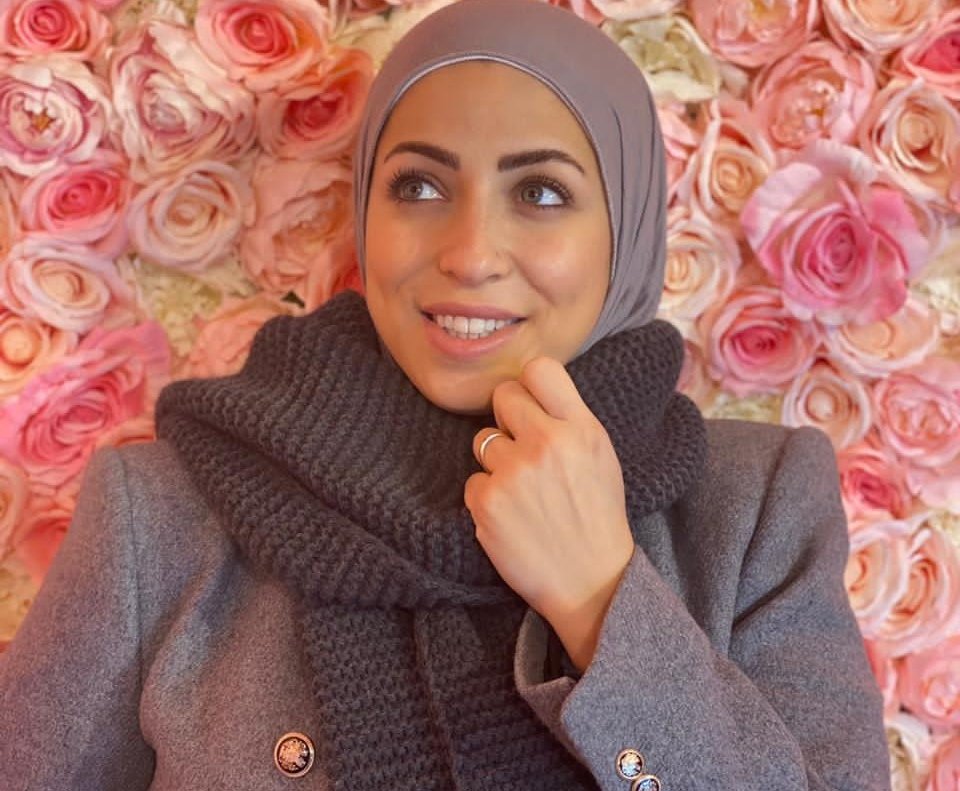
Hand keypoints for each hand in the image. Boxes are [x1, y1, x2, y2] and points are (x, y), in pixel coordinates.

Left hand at [464, 357, 634, 671]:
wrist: (592, 582)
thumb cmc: (596, 517)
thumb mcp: (601, 456)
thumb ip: (569, 420)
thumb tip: (532, 391)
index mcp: (581, 429)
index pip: (540, 369)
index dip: (529, 385)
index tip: (531, 404)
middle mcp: (547, 443)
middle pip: (503, 396)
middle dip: (508, 419)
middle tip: (523, 449)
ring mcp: (514, 472)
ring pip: (483, 441)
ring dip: (496, 463)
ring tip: (524, 493)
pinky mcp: (487, 501)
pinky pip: (473, 481)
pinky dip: (487, 498)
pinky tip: (512, 517)